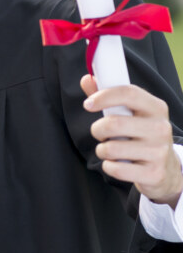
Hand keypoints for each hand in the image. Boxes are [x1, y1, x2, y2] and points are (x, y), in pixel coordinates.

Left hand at [81, 75, 181, 206]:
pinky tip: (119, 164)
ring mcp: (159, 151)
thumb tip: (87, 79)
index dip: (104, 96)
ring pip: (110, 148)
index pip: (128, 93)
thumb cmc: (141, 136)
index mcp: (156, 108)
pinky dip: (109, 166)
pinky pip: (115, 168)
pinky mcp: (153, 173)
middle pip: (113, 124)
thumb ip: (109, 97)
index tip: (88, 104)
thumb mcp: (132, 114)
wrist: (165, 169)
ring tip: (111, 149)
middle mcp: (160, 128)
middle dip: (97, 129)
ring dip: (102, 150)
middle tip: (101, 133)